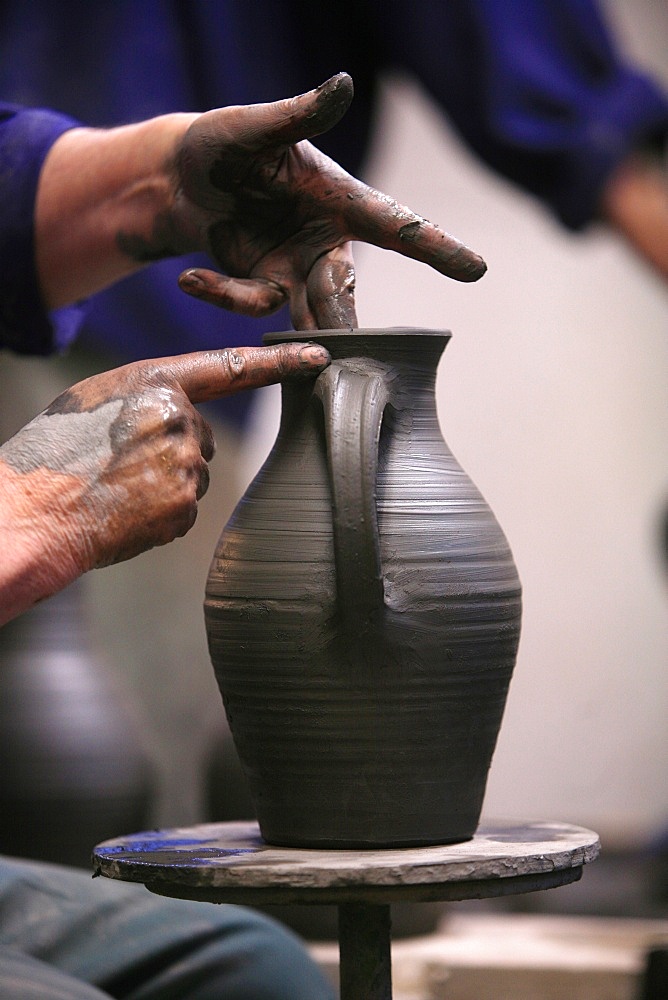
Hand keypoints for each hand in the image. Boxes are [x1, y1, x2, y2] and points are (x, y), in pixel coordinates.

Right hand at [0, 341, 328, 623]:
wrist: (32, 512)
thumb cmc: (54, 454)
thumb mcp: (97, 399)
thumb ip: (149, 395)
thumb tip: (184, 412)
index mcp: (155, 382)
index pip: (230, 367)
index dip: (279, 363)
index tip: (318, 358)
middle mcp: (179, 418)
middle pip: (201, 433)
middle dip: (172, 448)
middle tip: (120, 463)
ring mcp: (185, 464)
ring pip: (194, 471)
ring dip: (165, 482)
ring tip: (117, 487)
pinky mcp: (184, 506)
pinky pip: (186, 506)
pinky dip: (161, 511)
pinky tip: (125, 509)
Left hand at [173, 73, 486, 328]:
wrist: (177, 180)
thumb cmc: (222, 144)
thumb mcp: (253, 128)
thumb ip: (298, 116)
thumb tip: (342, 85)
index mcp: (338, 200)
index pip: (394, 225)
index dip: (436, 247)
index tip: (477, 268)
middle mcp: (324, 242)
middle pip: (344, 292)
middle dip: (346, 324)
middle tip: (351, 356)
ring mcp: (294, 270)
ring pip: (306, 314)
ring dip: (292, 329)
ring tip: (255, 321)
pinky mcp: (261, 287)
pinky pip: (251, 307)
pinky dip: (220, 296)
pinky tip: (188, 278)